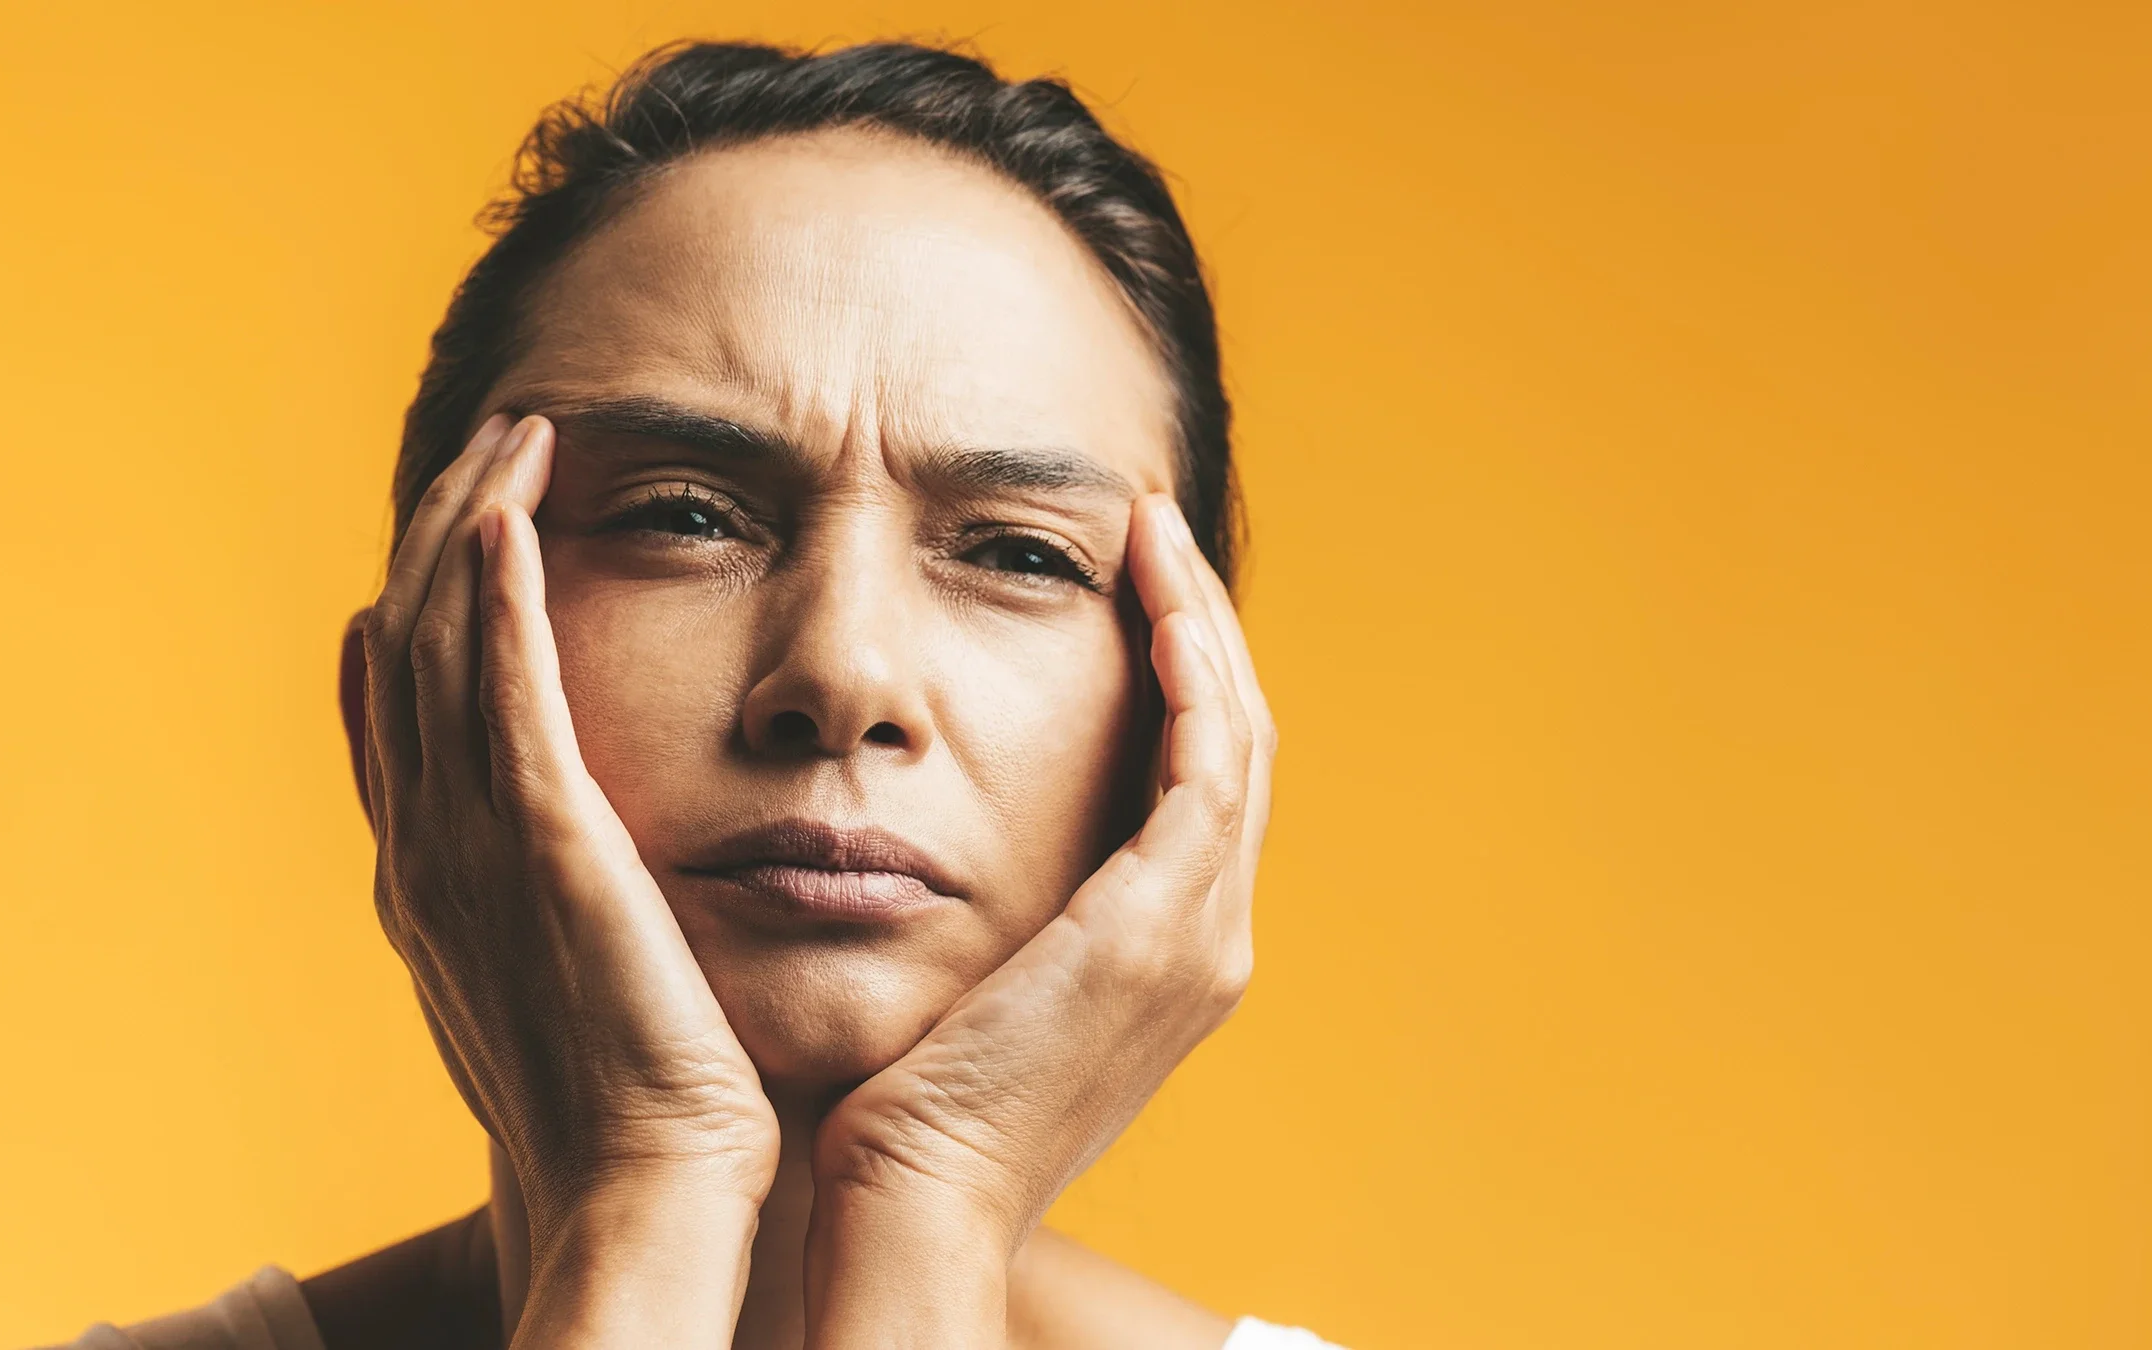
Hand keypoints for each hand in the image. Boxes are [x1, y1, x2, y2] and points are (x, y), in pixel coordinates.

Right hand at [359, 415, 776, 1338]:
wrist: (643, 1187)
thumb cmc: (630, 1100)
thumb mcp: (565, 979)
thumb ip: (554, 898)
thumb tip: (583, 846)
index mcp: (426, 878)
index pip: (397, 700)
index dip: (418, 595)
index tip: (462, 517)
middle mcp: (424, 848)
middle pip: (407, 642)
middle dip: (445, 525)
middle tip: (499, 440)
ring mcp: (471, 846)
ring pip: (442, 641)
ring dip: (472, 523)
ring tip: (519, 436)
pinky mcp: (548, 844)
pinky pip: (505, 688)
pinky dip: (497, 594)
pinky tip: (516, 516)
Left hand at [804, 493, 1272, 1341]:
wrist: (916, 1199)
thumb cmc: (912, 1102)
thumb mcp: (980, 985)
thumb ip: (1007, 912)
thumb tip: (950, 838)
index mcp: (1173, 953)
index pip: (1203, 778)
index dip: (1184, 672)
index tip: (1135, 582)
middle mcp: (1211, 941)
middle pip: (1239, 743)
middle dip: (1204, 625)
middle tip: (1156, 529)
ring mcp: (1200, 937)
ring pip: (1237, 737)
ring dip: (1202, 624)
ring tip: (1154, 534)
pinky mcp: (1160, 926)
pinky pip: (1206, 768)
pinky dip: (1194, 680)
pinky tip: (1156, 608)